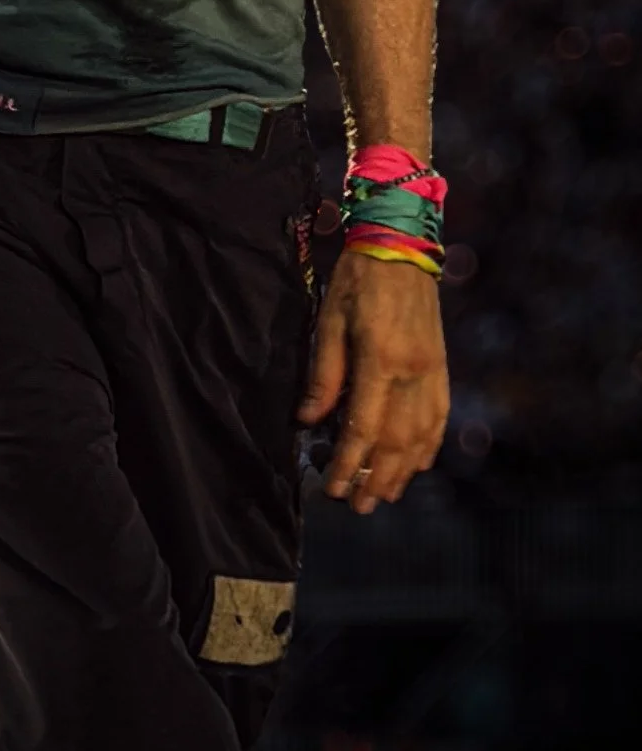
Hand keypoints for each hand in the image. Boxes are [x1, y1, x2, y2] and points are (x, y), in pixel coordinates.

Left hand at [297, 249, 449, 512]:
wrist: (401, 245)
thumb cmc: (357, 279)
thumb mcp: (329, 320)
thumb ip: (324, 374)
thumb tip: (309, 421)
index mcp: (381, 360)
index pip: (364, 428)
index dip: (347, 463)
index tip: (332, 488)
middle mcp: (413, 373)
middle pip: (396, 442)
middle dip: (375, 479)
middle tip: (356, 506)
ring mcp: (433, 372)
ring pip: (422, 437)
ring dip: (403, 472)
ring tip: (383, 495)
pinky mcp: (441, 366)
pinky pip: (439, 417)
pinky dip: (428, 447)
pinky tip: (417, 464)